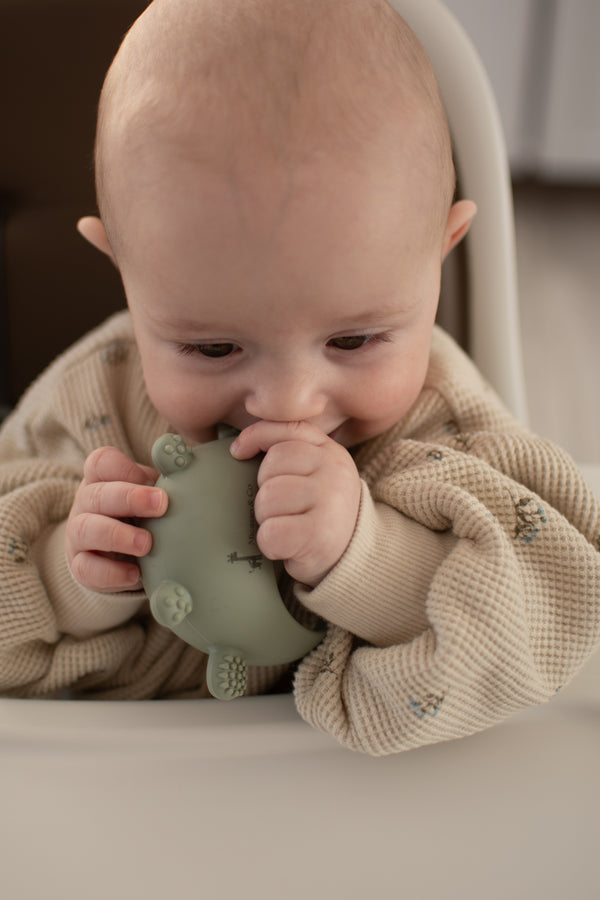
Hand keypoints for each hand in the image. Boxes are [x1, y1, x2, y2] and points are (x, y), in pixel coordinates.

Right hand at [66, 446, 167, 592]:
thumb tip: (191, 481)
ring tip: (146, 544)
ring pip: (85, 529)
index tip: (154, 479)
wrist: (118, 553)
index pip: (101, 462)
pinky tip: (135, 573)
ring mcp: (78, 534)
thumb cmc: (140, 515)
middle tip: (161, 505)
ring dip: (117, 535)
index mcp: (102, 479)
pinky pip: (86, 568)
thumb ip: (162, 487)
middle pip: (96, 494)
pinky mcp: (80, 565)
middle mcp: (85, 503)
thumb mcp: (150, 496)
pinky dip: (111, 572)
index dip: (124, 468)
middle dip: (130, 498)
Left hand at [231, 421, 361, 585]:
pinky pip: (270, 532)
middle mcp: (334, 472)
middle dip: (265, 490)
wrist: (353, 557)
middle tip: (283, 509)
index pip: (286, 430)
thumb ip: (289, 449)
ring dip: (267, 519)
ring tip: (287, 526)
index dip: (256, 436)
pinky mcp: (318, 535)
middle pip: (270, 467)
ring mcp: (329, 503)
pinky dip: (270, 544)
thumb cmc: (321, 512)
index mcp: (331, 453)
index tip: (238, 452)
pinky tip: (286, 546)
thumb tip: (239, 447)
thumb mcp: (315, 472)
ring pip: (267, 499)